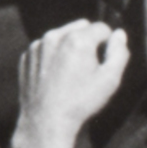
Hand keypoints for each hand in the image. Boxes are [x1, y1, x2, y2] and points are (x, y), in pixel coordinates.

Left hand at [11, 20, 131, 147]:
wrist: (45, 121)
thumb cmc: (80, 102)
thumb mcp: (110, 80)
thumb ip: (119, 53)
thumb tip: (119, 34)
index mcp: (77, 39)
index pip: (102, 27)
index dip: (108, 43)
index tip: (104, 60)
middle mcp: (54, 36)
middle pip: (80, 26)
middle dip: (88, 40)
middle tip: (88, 66)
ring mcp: (37, 46)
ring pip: (61, 35)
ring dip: (69, 46)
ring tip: (71, 73)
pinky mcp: (26, 56)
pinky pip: (45, 47)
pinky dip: (52, 55)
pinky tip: (55, 76)